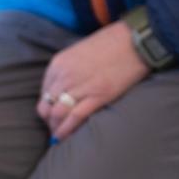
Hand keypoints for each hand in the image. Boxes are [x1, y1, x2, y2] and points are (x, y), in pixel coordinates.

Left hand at [37, 21, 149, 139]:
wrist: (134, 40)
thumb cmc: (109, 44)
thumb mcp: (78, 52)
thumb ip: (67, 70)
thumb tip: (63, 90)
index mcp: (58, 64)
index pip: (43, 92)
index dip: (46, 106)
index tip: (51, 115)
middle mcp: (65, 76)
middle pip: (46, 106)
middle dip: (48, 120)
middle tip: (54, 128)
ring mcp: (81, 86)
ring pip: (57, 114)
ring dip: (56, 128)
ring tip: (60, 136)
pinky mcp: (98, 95)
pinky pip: (75, 117)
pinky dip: (67, 130)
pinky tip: (66, 138)